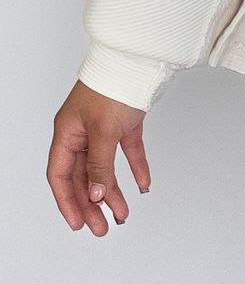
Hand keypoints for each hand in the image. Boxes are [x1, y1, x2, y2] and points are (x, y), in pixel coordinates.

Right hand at [47, 80, 149, 233]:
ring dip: (113, 191)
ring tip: (123, 213)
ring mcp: (104, 126)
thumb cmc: (112, 84)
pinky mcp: (125, 121)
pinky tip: (143, 184)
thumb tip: (94, 195)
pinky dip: (135, 167)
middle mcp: (82, 130)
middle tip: (104, 227)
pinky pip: (128, 151)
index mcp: (67, 132)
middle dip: (92, 203)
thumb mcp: (103, 130)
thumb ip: (99, 165)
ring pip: (105, 167)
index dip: (67, 201)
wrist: (141, 57)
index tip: (78, 223)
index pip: (61, 175)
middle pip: (83, 175)